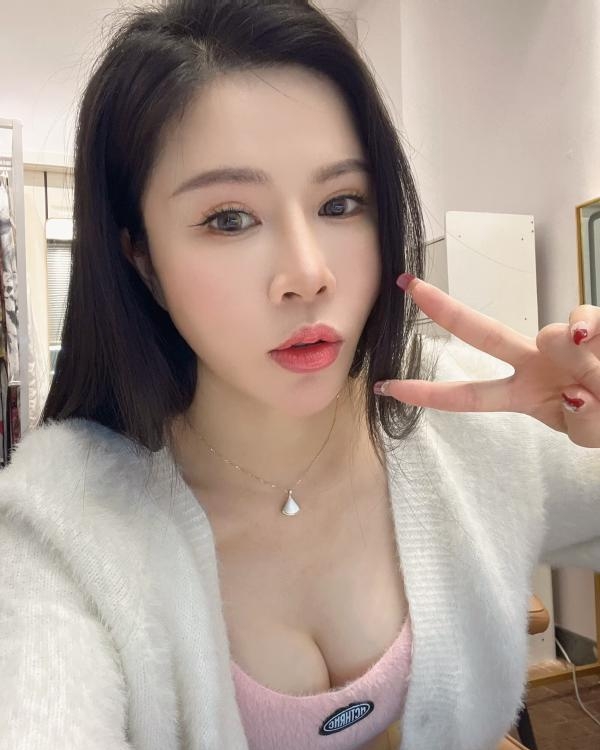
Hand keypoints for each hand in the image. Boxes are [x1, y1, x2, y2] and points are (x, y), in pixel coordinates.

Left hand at [374, 274, 599, 447]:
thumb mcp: (590, 433)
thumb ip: (583, 420)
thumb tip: (575, 380)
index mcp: (523, 394)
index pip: (467, 396)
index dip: (427, 393)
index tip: (385, 386)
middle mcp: (536, 362)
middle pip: (484, 333)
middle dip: (446, 311)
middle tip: (409, 286)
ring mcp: (566, 342)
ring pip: (555, 334)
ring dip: (579, 363)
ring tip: (593, 387)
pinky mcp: (595, 326)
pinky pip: (589, 320)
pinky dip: (593, 333)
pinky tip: (594, 345)